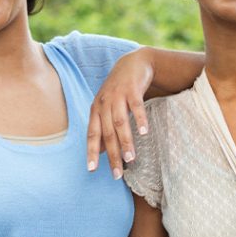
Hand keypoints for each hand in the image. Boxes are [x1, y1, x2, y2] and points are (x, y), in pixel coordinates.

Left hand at [87, 49, 152, 178]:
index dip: (91, 152)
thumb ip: (103, 127)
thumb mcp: (107, 108)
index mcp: (96, 110)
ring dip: (125, 142)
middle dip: (112, 155)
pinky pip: (136, 106)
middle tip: (117, 174)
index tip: (92, 170)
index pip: (92, 134)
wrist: (132, 63)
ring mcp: (118, 95)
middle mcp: (104, 103)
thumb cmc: (119, 90)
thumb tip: (100, 151)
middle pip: (107, 132)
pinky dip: (140, 119)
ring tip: (130, 159)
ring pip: (120, 122)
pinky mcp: (132, 89)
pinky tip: (144, 132)